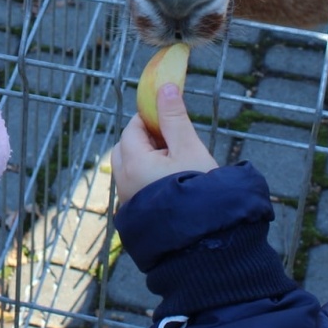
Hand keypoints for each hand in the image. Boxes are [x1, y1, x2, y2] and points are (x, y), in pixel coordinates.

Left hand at [111, 83, 216, 206]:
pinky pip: (137, 186)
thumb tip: (165, 88)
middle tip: (176, 143)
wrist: (203, 239)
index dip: (152, 120)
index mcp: (132, 161)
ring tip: (178, 165)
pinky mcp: (136, 213)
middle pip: (127, 146)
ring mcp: (128, 198)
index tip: (172, 121)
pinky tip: (173, 184)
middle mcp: (123, 179)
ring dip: (149, 160)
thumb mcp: (189, 148)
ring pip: (131, 167)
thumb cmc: (198, 190)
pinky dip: (149, 178)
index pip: (133, 127)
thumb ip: (174, 118)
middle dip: (148, 139)